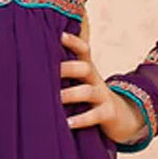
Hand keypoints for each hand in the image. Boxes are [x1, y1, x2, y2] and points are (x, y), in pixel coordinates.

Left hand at [60, 24, 147, 145]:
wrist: (123, 117)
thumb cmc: (91, 99)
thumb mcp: (82, 83)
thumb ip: (66, 74)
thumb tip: (34, 67)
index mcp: (88, 70)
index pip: (83, 50)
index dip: (73, 41)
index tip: (58, 35)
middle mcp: (96, 80)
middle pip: (84, 68)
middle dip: (68, 68)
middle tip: (49, 73)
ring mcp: (103, 97)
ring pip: (88, 91)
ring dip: (71, 94)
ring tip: (56, 99)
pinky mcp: (108, 114)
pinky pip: (94, 115)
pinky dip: (80, 120)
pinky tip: (67, 123)